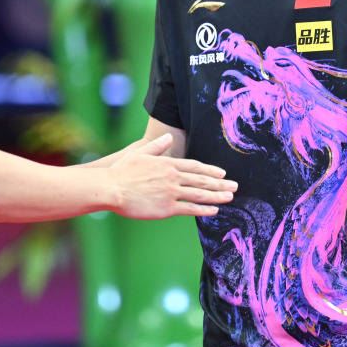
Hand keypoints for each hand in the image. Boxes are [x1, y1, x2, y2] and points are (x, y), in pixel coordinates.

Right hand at [110, 134, 235, 218]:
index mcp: (167, 164)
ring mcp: (171, 193)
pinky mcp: (166, 208)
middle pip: (201, 180)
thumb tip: (168, 136)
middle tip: (234, 186)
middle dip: (220, 183)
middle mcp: (172, 177)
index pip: (194, 166)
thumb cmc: (122, 172)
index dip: (210, 170)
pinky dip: (203, 210)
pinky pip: (190, 209)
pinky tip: (214, 211)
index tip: (222, 173)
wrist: (112, 188)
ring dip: (217, 196)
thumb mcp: (139, 153)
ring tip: (229, 197)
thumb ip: (157, 146)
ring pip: (199, 194)